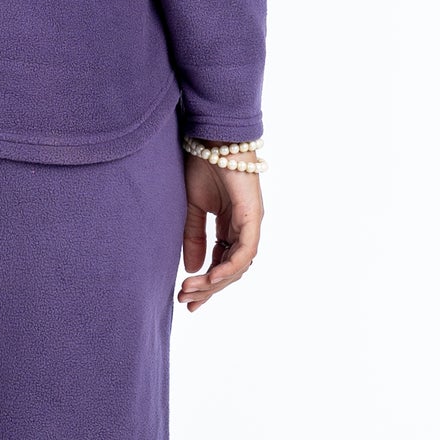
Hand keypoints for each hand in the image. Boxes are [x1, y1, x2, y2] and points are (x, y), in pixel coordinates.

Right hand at [178, 154, 261, 312]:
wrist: (212, 138)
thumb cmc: (203, 165)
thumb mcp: (192, 207)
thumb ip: (193, 237)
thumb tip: (193, 268)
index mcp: (230, 226)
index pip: (221, 263)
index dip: (206, 284)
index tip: (187, 300)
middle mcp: (243, 228)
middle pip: (230, 270)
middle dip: (208, 289)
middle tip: (186, 301)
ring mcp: (250, 223)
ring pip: (238, 265)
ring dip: (215, 282)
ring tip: (191, 290)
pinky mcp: (253, 217)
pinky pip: (245, 251)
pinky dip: (229, 266)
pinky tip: (211, 277)